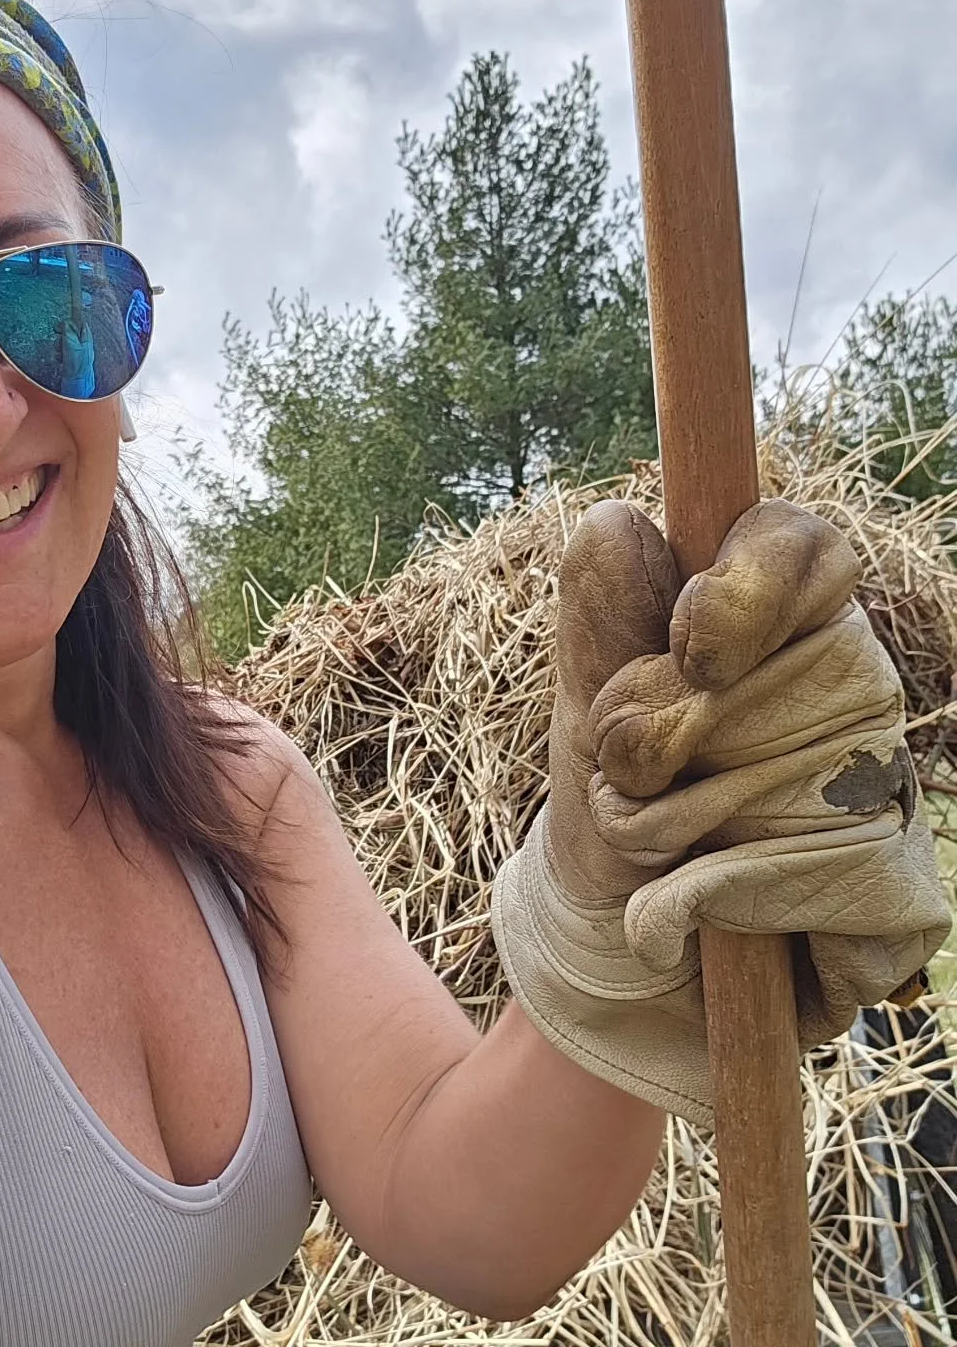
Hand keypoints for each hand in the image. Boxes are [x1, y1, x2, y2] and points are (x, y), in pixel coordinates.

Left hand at [491, 499, 951, 1124]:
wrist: (608, 958)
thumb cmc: (601, 819)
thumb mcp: (582, 720)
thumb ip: (600, 626)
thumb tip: (613, 522)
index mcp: (771, 629)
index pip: (803, 550)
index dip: (754, 587)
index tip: (688, 645)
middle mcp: (845, 693)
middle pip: (800, 668)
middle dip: (674, 735)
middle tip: (626, 779)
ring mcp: (883, 791)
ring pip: (805, 777)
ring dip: (682, 826)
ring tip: (657, 850)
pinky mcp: (898, 894)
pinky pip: (833, 882)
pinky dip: (732, 903)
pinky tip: (706, 914)